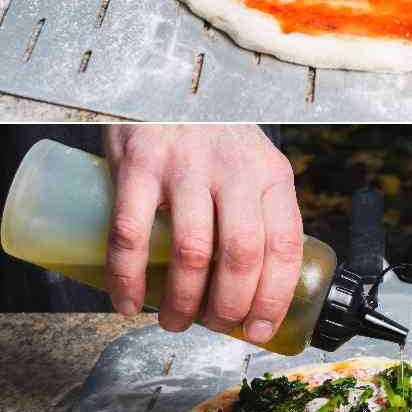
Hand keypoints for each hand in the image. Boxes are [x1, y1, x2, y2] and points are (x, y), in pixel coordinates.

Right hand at [102, 125, 303, 343]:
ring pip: (193, 251)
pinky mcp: (140, 164)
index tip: (256, 329)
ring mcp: (185, 166)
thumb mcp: (249, 163)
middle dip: (227, 307)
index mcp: (269, 174)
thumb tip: (251, 287)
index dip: (272, 298)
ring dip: (183, 301)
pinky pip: (133, 234)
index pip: (284, 246)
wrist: (162, 82)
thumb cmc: (207, 135)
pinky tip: (127, 300)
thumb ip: (255, 210)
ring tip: (173, 321)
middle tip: (210, 326)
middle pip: (242, 255)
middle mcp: (233, 169)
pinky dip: (128, 277)